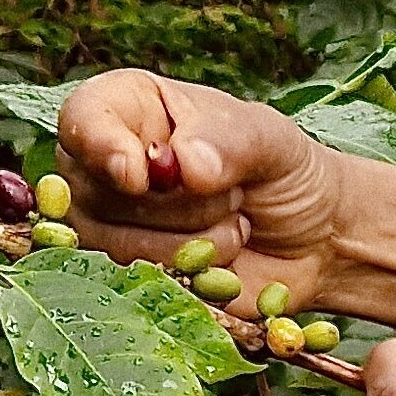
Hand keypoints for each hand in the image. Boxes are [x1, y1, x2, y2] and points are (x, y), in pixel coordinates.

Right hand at [56, 70, 395, 331]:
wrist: (312, 240)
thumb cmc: (283, 172)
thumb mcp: (269, 140)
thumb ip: (229, 143)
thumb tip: (185, 164)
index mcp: (130, 110)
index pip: (83, 120)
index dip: (102, 149)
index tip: (138, 174)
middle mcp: (106, 168)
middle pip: (101, 194)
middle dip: (180, 204)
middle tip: (233, 193)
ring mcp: (111, 227)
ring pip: (117, 246)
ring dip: (192, 244)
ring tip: (233, 225)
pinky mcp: (131, 278)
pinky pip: (138, 286)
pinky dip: (191, 278)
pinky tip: (224, 263)